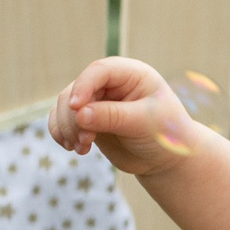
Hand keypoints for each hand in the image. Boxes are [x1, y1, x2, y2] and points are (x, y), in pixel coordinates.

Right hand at [48, 57, 204, 175]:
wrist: (167, 159)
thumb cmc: (166, 134)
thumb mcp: (144, 123)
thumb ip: (112, 116)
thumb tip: (79, 113)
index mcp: (131, 74)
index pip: (100, 70)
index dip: (84, 86)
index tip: (76, 107)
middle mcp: (111, 84)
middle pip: (77, 90)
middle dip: (74, 116)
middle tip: (85, 140)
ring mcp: (97, 102)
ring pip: (64, 105)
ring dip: (67, 127)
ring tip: (82, 148)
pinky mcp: (88, 120)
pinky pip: (62, 120)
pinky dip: (62, 133)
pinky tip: (73, 148)